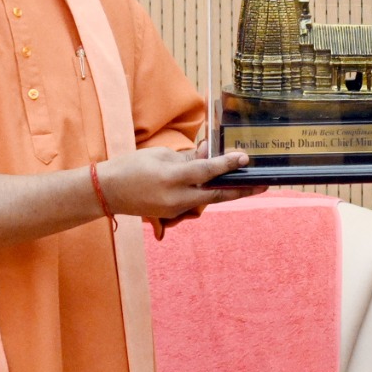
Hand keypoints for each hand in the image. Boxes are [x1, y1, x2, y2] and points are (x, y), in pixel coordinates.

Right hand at [100, 147, 265, 222]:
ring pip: (208, 200)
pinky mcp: (171, 215)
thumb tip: (208, 157)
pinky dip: (206, 193)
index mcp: (172, 178)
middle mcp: (176, 198)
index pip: (207, 171)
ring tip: (242, 179)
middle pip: (216, 194)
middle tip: (264, 185)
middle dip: (242, 190)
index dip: (227, 164)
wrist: (107, 192)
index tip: (244, 159)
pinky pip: (195, 203)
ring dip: (225, 190)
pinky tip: (215, 184)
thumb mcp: (161, 156)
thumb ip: (187, 159)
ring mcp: (174, 210)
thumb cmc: (131, 167)